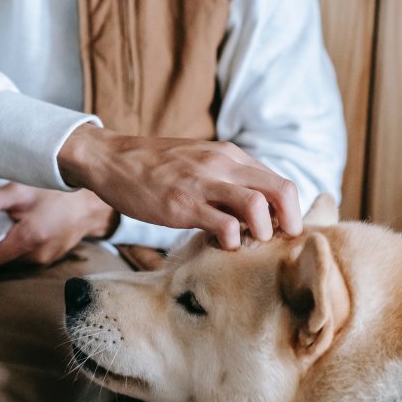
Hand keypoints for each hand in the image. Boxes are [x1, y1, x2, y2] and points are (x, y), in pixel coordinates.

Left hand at [0, 183, 116, 270]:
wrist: (90, 202)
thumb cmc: (54, 191)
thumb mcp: (17, 190)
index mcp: (27, 240)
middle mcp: (35, 257)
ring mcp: (43, 261)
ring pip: (7, 260)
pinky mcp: (48, 260)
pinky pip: (20, 257)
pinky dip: (11, 245)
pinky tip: (15, 228)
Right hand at [57, 125, 301, 249]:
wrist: (112, 159)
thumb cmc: (156, 166)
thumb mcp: (200, 161)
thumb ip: (228, 178)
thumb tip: (255, 206)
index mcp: (231, 156)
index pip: (280, 182)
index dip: (288, 211)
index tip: (278, 230)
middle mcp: (224, 165)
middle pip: (282, 191)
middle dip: (289, 223)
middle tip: (277, 243)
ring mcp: (204, 184)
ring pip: (259, 208)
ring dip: (262, 234)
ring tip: (246, 243)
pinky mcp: (183, 205)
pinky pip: (225, 227)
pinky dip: (230, 243)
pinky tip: (217, 245)